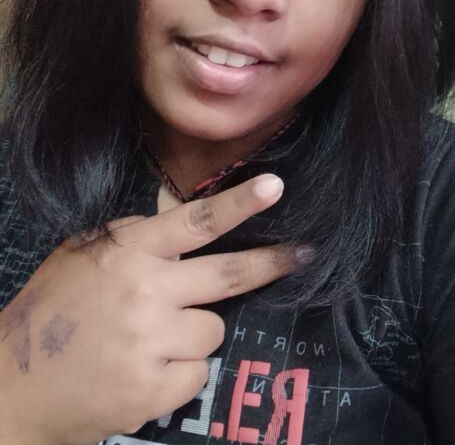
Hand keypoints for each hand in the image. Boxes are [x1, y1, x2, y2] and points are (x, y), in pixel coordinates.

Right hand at [0, 174, 293, 444]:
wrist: (12, 387)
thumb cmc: (51, 312)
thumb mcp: (81, 255)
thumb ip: (130, 235)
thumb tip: (177, 218)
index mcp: (128, 253)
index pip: (195, 222)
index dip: (239, 203)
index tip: (276, 187)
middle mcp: (145, 292)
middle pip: (227, 274)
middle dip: (271, 262)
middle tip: (302, 254)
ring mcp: (151, 343)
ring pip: (212, 329)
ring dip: (192, 333)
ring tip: (150, 341)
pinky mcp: (155, 389)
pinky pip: (198, 371)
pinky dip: (179, 371)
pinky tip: (145, 370)